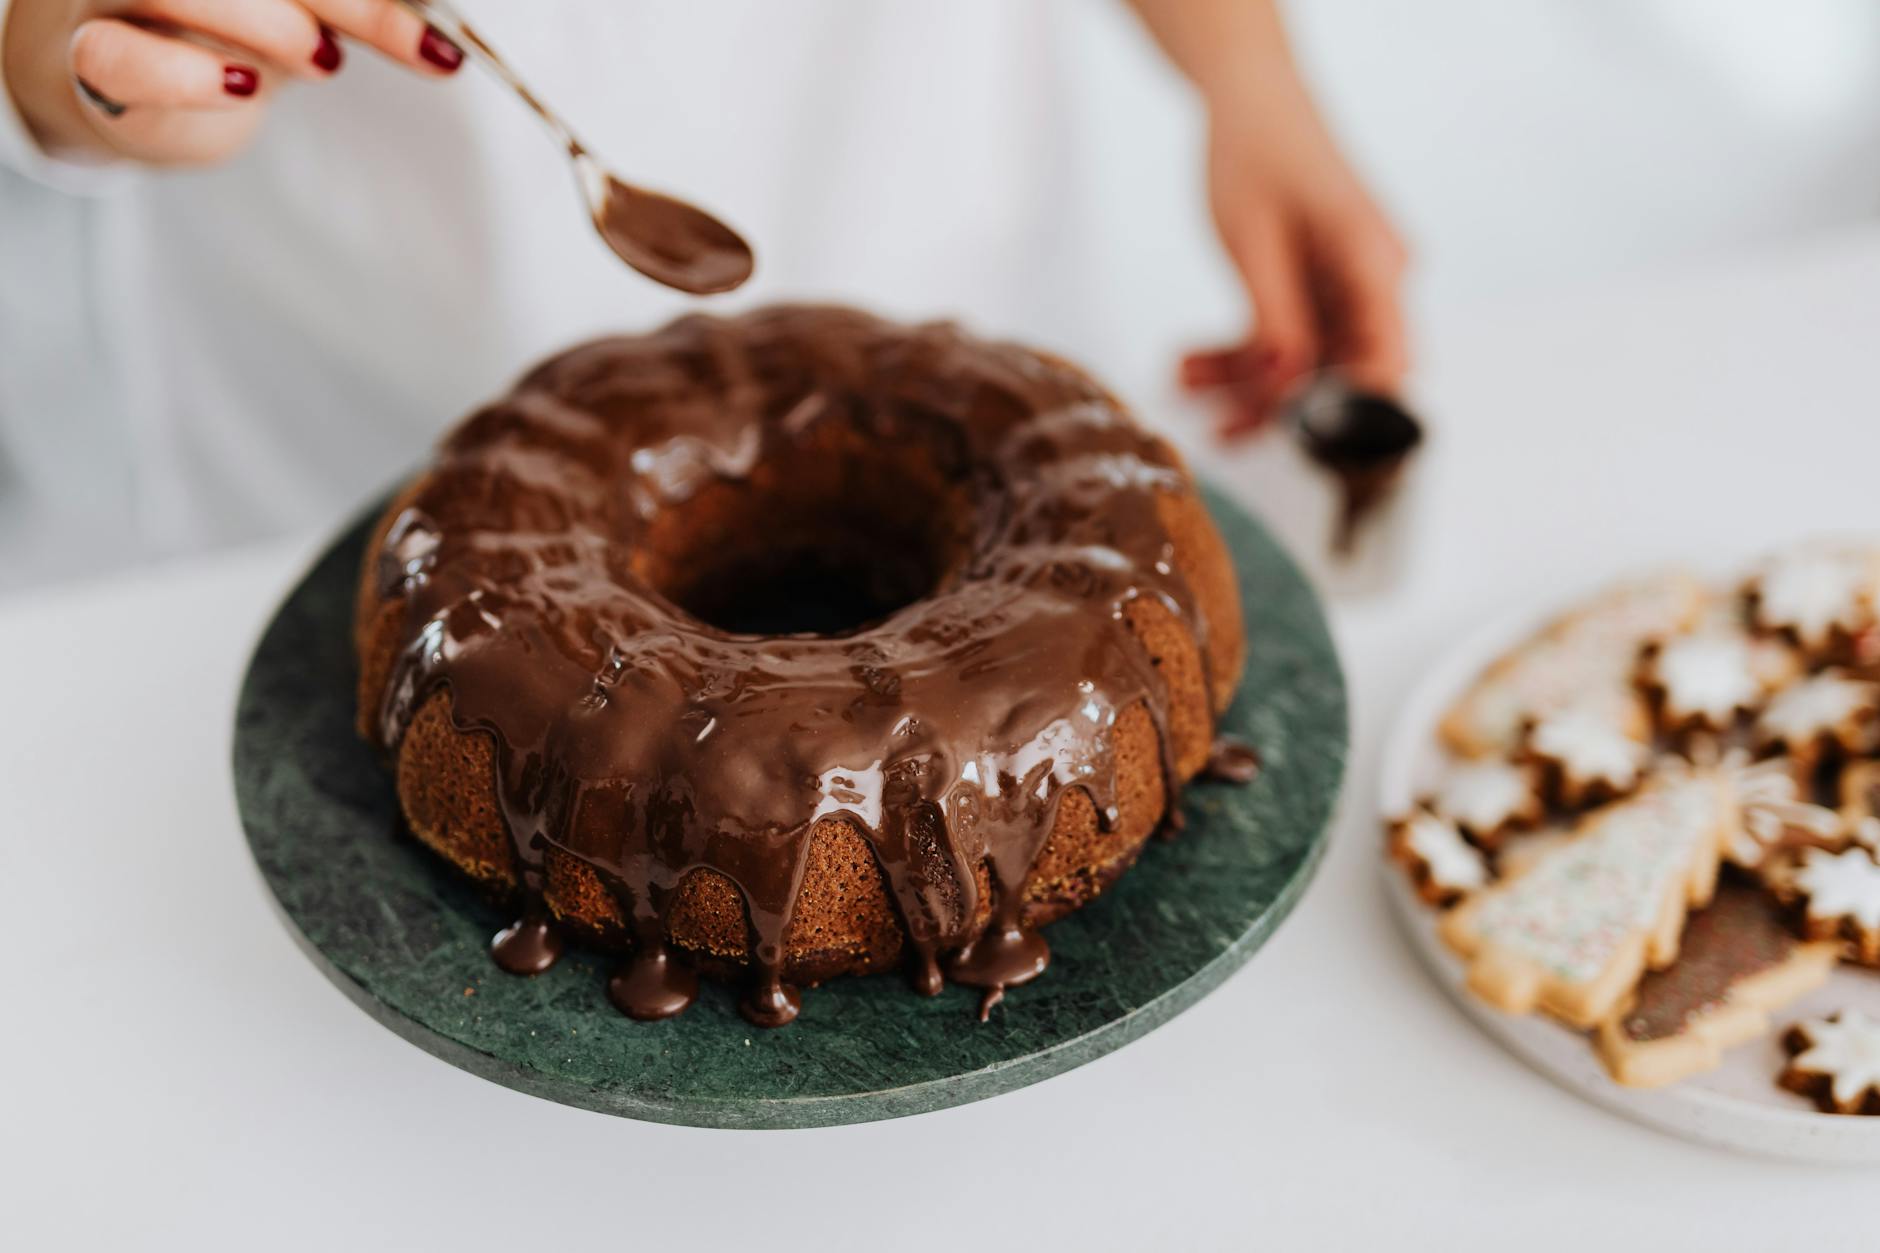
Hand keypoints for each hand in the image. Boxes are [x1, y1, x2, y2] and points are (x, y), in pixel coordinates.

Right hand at [3, 0, 466, 166]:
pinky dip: (187, 74)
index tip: (429, 25)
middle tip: (408, 40)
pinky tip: (241, 86)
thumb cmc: (227, 28)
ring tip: (326, 59)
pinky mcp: (95, 59)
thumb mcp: (308, 6)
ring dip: (269, 24)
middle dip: (345, 1)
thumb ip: (357, 6)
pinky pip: (122, 58)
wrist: (130, 86)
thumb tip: (442, 33)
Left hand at [1183, 107, 1409, 439]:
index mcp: (1375, 264)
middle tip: (1221, 426)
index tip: (1298, 438)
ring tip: (1185, 381)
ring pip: (1306, 360)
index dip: (1350, 411)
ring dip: (1246, 380)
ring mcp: (1346, 285)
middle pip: (1343, 370)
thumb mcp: (1255, 244)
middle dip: (1279, 403)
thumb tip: (1286, 392)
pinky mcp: (1316, 287)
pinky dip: (1241, 353)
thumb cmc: (1258, 152)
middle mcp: (1373, 279)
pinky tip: (1191, 362)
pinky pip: (1284, 337)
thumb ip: (1276, 321)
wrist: (1248, 100)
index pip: (1386, 360)